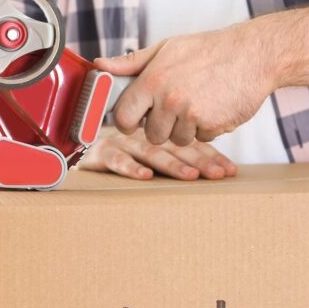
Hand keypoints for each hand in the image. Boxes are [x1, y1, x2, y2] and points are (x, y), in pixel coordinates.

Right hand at [79, 127, 237, 180]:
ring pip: (150, 152)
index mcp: (160, 131)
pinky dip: (130, 168)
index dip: (210, 156)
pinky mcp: (102, 153)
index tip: (228, 171)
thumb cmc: (124, 143)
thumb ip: (184, 147)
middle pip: (175, 146)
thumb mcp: (155, 142)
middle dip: (198, 162)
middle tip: (217, 174)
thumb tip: (217, 166)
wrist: (80, 137)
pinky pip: (117, 160)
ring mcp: (123, 143)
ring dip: (171, 164)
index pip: (191, 142)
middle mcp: (144, 134)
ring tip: (189, 176)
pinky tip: (145, 176)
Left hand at [94, 21, 276, 144]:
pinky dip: (207, 128)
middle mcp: (169, 99)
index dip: (126, 122)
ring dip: (186, 128)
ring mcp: (190, 115)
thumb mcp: (166, 49)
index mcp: (153, 80)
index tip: (134, 121)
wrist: (253, 54)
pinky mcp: (211, 126)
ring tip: (198, 103)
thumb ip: (130, 63)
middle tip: (176, 108)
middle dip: (162, 126)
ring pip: (177, 140)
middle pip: (152, 135)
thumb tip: (99, 65)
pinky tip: (214, 107)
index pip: (123, 117)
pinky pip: (201, 139)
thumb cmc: (208, 50)